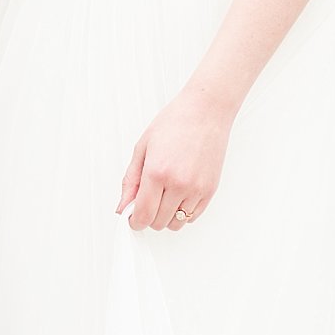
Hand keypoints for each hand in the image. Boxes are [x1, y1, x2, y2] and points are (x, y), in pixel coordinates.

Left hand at [117, 91, 232, 231]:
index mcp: (157, 172)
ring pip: (176, 223)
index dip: (134, 221)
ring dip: (166, 216)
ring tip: (164, 196)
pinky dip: (182, 212)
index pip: (143, 215)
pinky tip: (178, 195)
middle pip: (158, 222)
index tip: (132, 218)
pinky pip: (192, 217)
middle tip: (147, 200)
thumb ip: (131, 181)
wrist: (205, 111)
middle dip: (148, 216)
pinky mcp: (210, 191)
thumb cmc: (175, 122)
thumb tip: (123, 206)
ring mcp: (196, 189)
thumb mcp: (142, 147)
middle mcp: (178, 184)